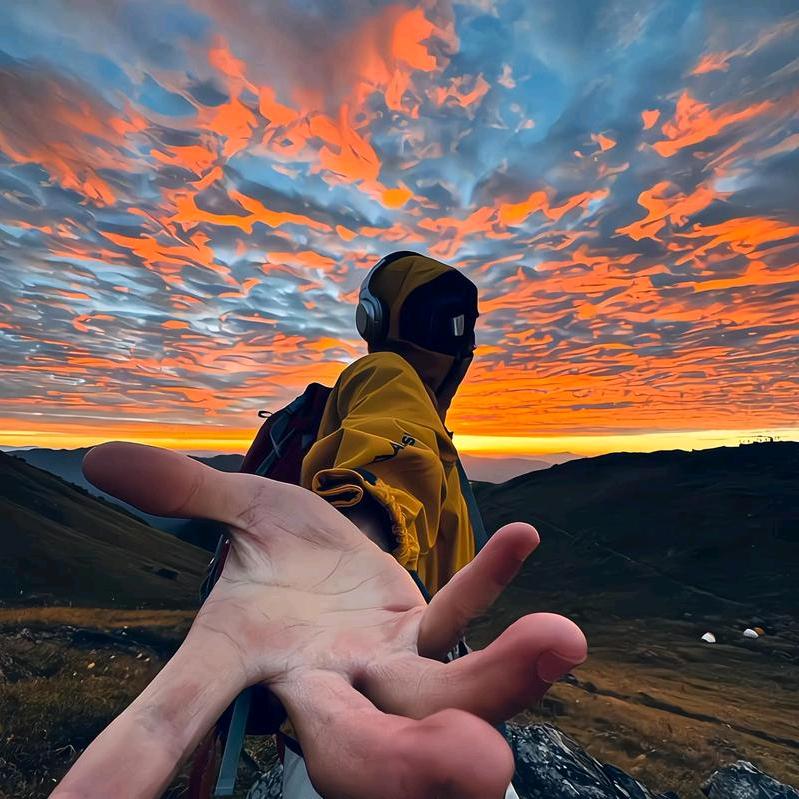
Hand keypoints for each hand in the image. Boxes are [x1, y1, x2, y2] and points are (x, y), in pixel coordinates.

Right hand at [53, 442, 585, 798]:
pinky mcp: (424, 630)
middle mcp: (321, 683)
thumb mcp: (234, 513)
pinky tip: (522, 537)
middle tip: (480, 773)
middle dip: (406, 765)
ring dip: (499, 677)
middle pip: (356, 744)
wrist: (325, 556)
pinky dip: (487, 580)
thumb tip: (96, 455)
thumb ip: (182, 490)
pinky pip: (460, 610)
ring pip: (441, 691)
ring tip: (561, 638)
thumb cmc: (273, 552)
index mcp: (248, 661)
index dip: (131, 765)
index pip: (177, 717)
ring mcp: (385, 665)